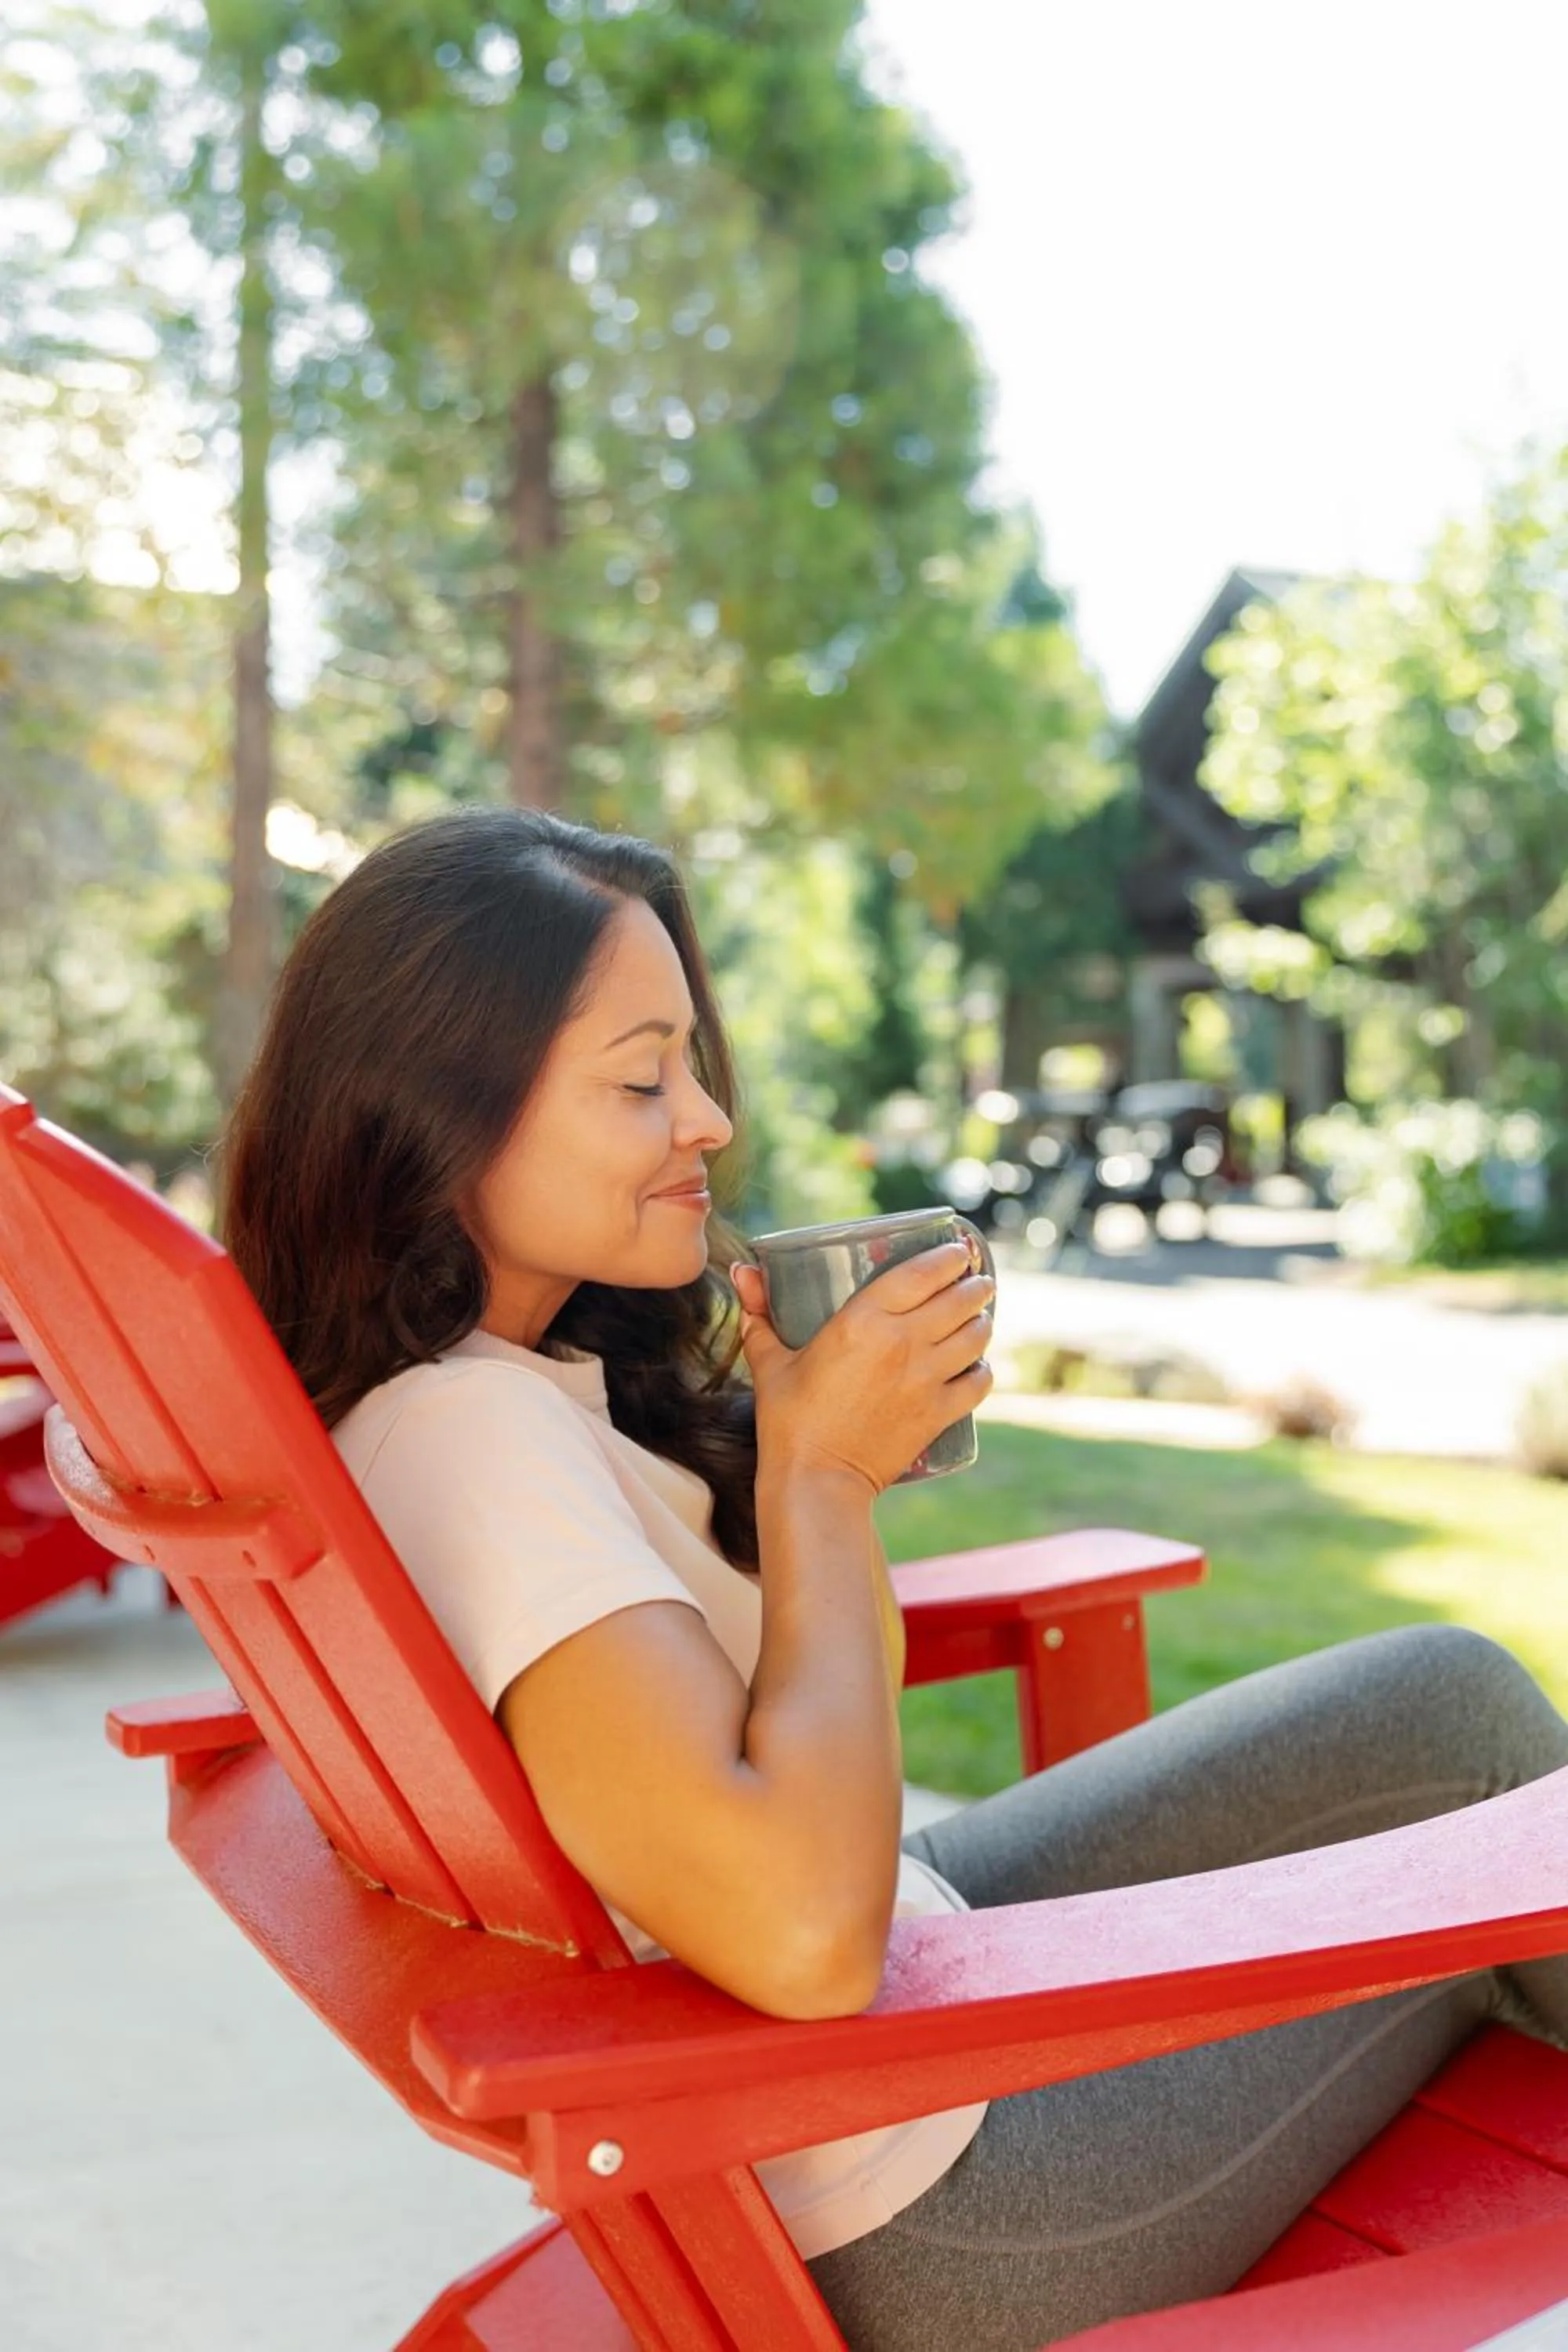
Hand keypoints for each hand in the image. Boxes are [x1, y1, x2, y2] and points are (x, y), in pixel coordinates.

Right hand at [731, 1242, 993, 1496]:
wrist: (816, 1480)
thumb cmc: (789, 1420)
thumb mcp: (770, 1362)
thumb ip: (760, 1315)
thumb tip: (743, 1273)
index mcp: (862, 1320)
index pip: (922, 1272)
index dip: (946, 1257)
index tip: (956, 1251)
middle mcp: (902, 1342)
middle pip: (959, 1299)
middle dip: (974, 1285)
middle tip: (975, 1280)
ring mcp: (925, 1378)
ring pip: (975, 1336)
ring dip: (982, 1321)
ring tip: (979, 1316)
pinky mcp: (938, 1413)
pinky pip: (978, 1382)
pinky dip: (982, 1369)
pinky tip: (976, 1365)